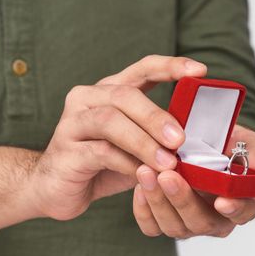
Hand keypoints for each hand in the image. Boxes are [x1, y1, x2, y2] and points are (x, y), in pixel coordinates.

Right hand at [24, 55, 206, 219]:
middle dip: (156, 117)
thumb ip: (157, 138)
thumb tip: (194, 140)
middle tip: (180, 139)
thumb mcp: (135, 148)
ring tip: (167, 163)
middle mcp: (88, 98)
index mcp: (109, 91)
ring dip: (143, 142)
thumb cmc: (101, 165)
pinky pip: (100, 151)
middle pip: (125, 95)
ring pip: (111, 121)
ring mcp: (73, 122)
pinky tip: (141, 175)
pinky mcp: (65, 150)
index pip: (142, 68)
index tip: (199, 70)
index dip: (170, 66)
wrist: (55, 189)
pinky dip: (126, 163)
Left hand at [133, 124, 254, 237]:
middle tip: (167, 176)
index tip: (222, 201)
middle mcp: (218, 219)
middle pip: (202, 222)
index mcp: (243, 202)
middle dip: (182, 200)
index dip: (235, 210)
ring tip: (145, 172)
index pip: (244, 213)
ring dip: (158, 201)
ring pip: (175, 226)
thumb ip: (254, 157)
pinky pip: (152, 226)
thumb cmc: (227, 145)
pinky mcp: (166, 220)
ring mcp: (190, 222)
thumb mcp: (246, 144)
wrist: (202, 142)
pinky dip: (144, 209)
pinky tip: (140, 186)